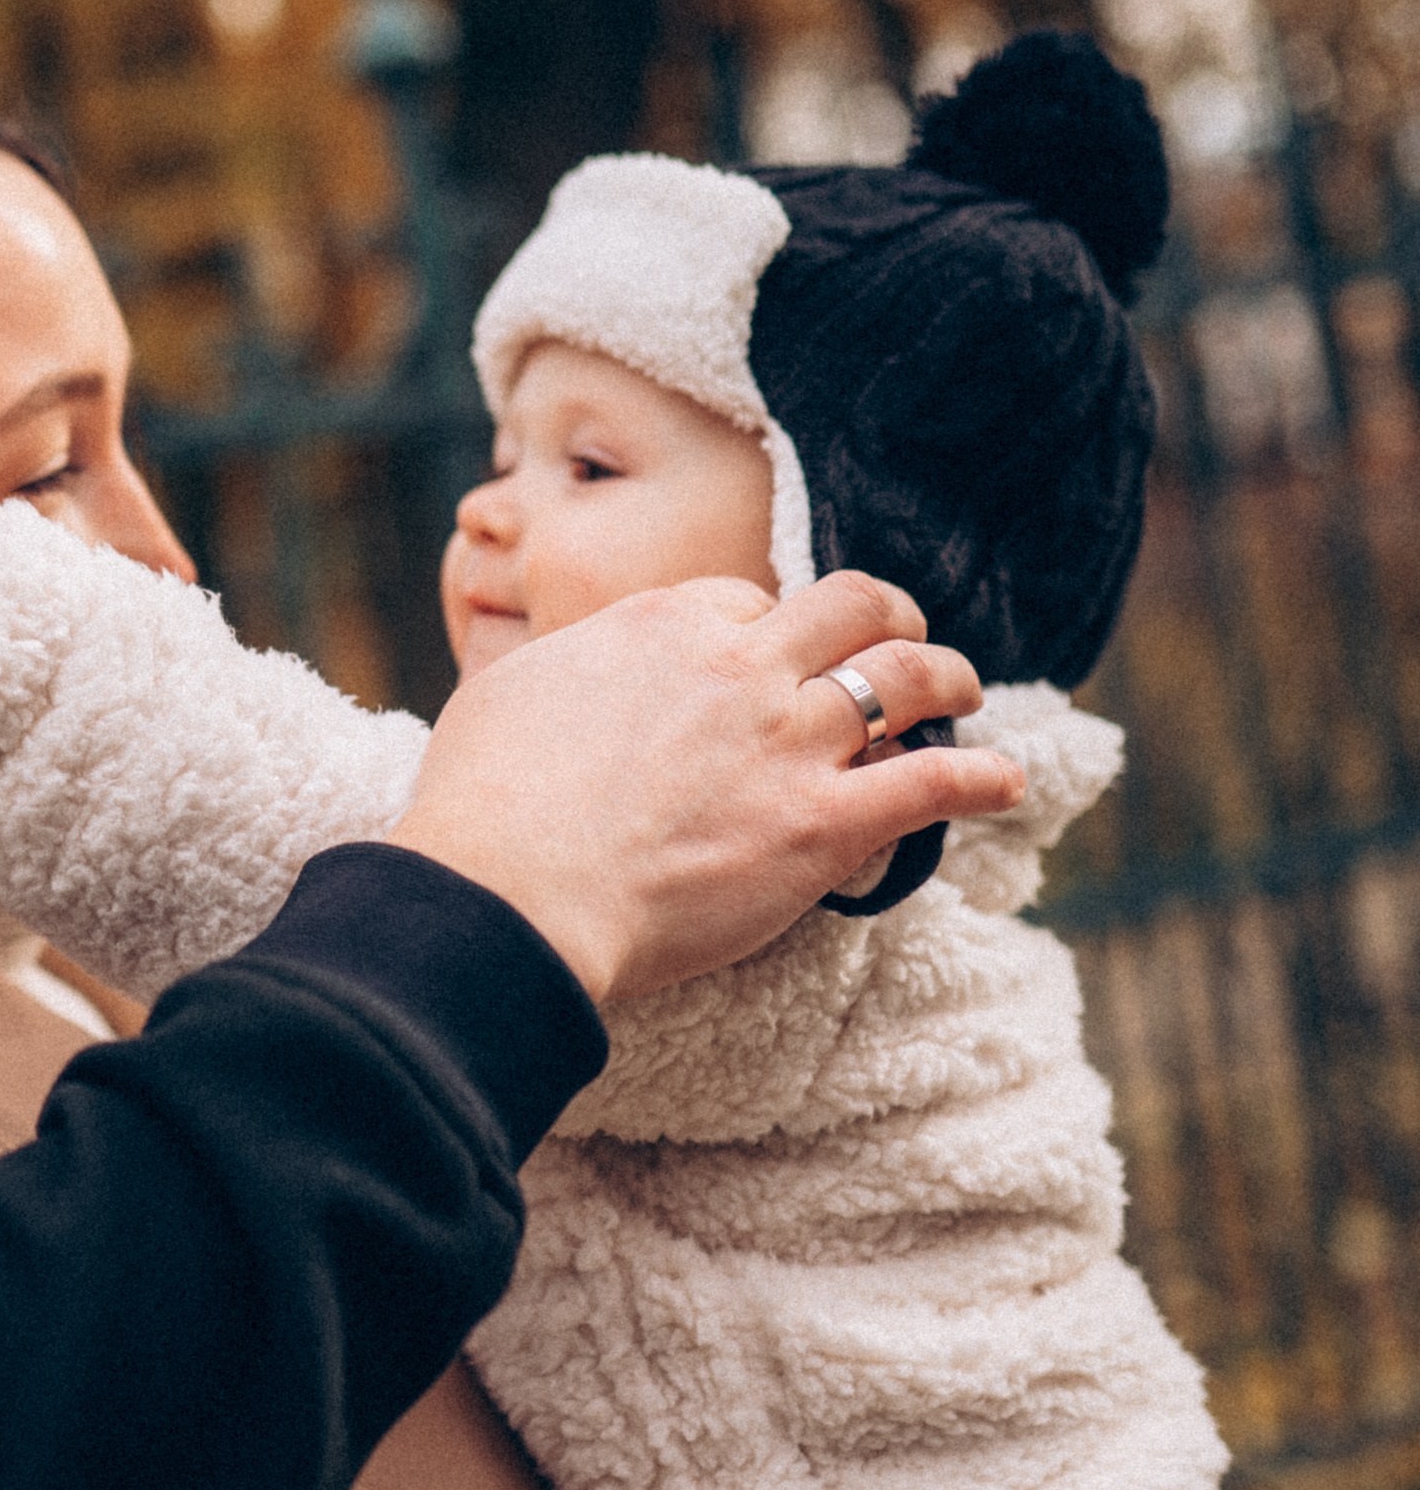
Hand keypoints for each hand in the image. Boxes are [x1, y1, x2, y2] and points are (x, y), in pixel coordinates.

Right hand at [389, 571, 1024, 1002]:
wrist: (510, 892)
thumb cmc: (483, 804)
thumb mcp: (505, 692)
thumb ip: (564, 670)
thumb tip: (574, 675)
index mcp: (660, 624)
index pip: (743, 597)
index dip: (763, 622)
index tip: (764, 649)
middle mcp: (739, 665)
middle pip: (847, 608)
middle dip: (882, 615)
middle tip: (896, 634)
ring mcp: (788, 741)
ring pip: (907, 679)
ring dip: (946, 677)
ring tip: (962, 690)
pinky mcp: (822, 824)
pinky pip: (934, 784)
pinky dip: (982, 779)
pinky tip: (1006, 782)